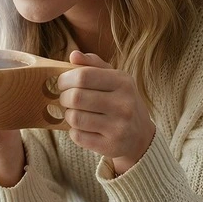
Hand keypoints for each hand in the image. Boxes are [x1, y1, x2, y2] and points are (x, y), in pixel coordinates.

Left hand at [57, 51, 155, 173]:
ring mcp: (118, 127)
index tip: (62, 83)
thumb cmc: (121, 102)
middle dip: (63, 97)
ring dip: (68, 115)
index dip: (65, 79)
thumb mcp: (114, 79)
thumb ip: (93, 65)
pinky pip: (78, 136)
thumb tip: (73, 55)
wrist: (140, 136)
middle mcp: (124, 104)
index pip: (83, 76)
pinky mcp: (110, 146)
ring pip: (75, 118)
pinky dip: (74, 131)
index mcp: (123, 82)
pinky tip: (81, 128)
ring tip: (73, 113)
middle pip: (76, 97)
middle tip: (65, 99)